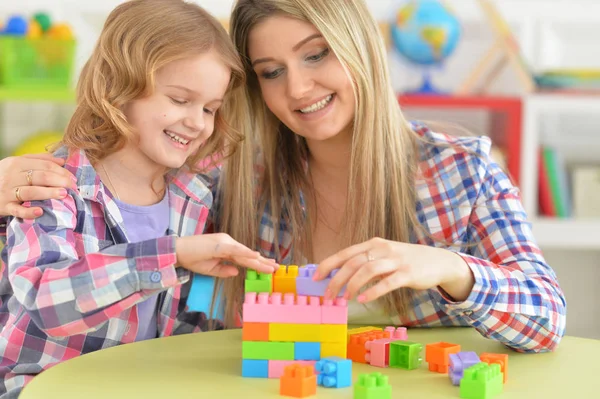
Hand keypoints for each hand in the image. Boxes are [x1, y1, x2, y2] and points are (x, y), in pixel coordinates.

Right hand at [0, 154, 75, 218]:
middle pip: (40, 177)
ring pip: (31, 192)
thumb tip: (62, 160)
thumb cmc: (4, 176)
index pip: (44, 165)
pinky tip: (40, 212)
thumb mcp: (16, 163)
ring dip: (48, 193)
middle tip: (73, 187)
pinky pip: (17, 210)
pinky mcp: (4, 207)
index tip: (73, 178)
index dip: (61, 171)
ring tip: (64, 194)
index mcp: (16, 163)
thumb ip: (39, 159)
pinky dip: (28, 212)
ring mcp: (6, 192)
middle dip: (59, 181)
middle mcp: (11, 176)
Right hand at [175, 233, 277, 277]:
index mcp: (227, 249)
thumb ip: (224, 271)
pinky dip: (246, 253)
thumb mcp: (211, 270)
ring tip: (271, 266)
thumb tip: (237, 272)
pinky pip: (236, 250)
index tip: (270, 267)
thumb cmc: (192, 259)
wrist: (177, 251)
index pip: (245, 257)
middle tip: (277, 268)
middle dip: (263, 262)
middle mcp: (228, 243)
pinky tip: (256, 256)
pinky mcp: (220, 244)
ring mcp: (225, 242)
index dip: (258, 263)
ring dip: (258, 260)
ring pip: (245, 253)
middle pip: (248, 255)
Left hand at [315, 238, 473, 302]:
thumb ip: (366, 262)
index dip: (329, 264)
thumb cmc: (406, 261)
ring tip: (344, 298)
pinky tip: (362, 299)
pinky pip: (386, 282)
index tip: (316, 277)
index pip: (345, 253)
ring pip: (367, 270)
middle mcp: (383, 249)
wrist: (438, 262)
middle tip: (328, 295)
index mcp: (374, 244)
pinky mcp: (407, 273)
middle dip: (336, 280)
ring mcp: (396, 260)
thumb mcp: (384, 255)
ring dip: (352, 285)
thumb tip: (340, 276)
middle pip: (353, 262)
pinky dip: (372, 292)